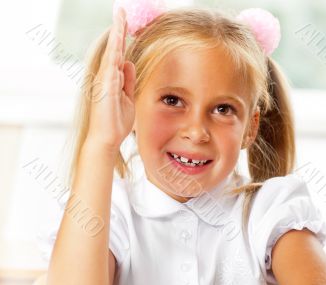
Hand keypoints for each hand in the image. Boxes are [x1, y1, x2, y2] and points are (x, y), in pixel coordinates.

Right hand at [86, 7, 135, 152]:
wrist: (107, 138)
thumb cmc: (116, 121)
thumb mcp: (128, 98)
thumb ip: (128, 80)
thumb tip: (129, 62)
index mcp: (112, 80)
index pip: (118, 55)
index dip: (122, 39)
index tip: (126, 23)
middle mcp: (106, 77)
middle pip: (114, 49)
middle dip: (119, 30)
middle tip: (122, 11)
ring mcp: (104, 81)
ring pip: (112, 53)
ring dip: (117, 35)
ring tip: (121, 17)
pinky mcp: (105, 87)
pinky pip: (111, 64)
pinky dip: (115, 51)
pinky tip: (120, 38)